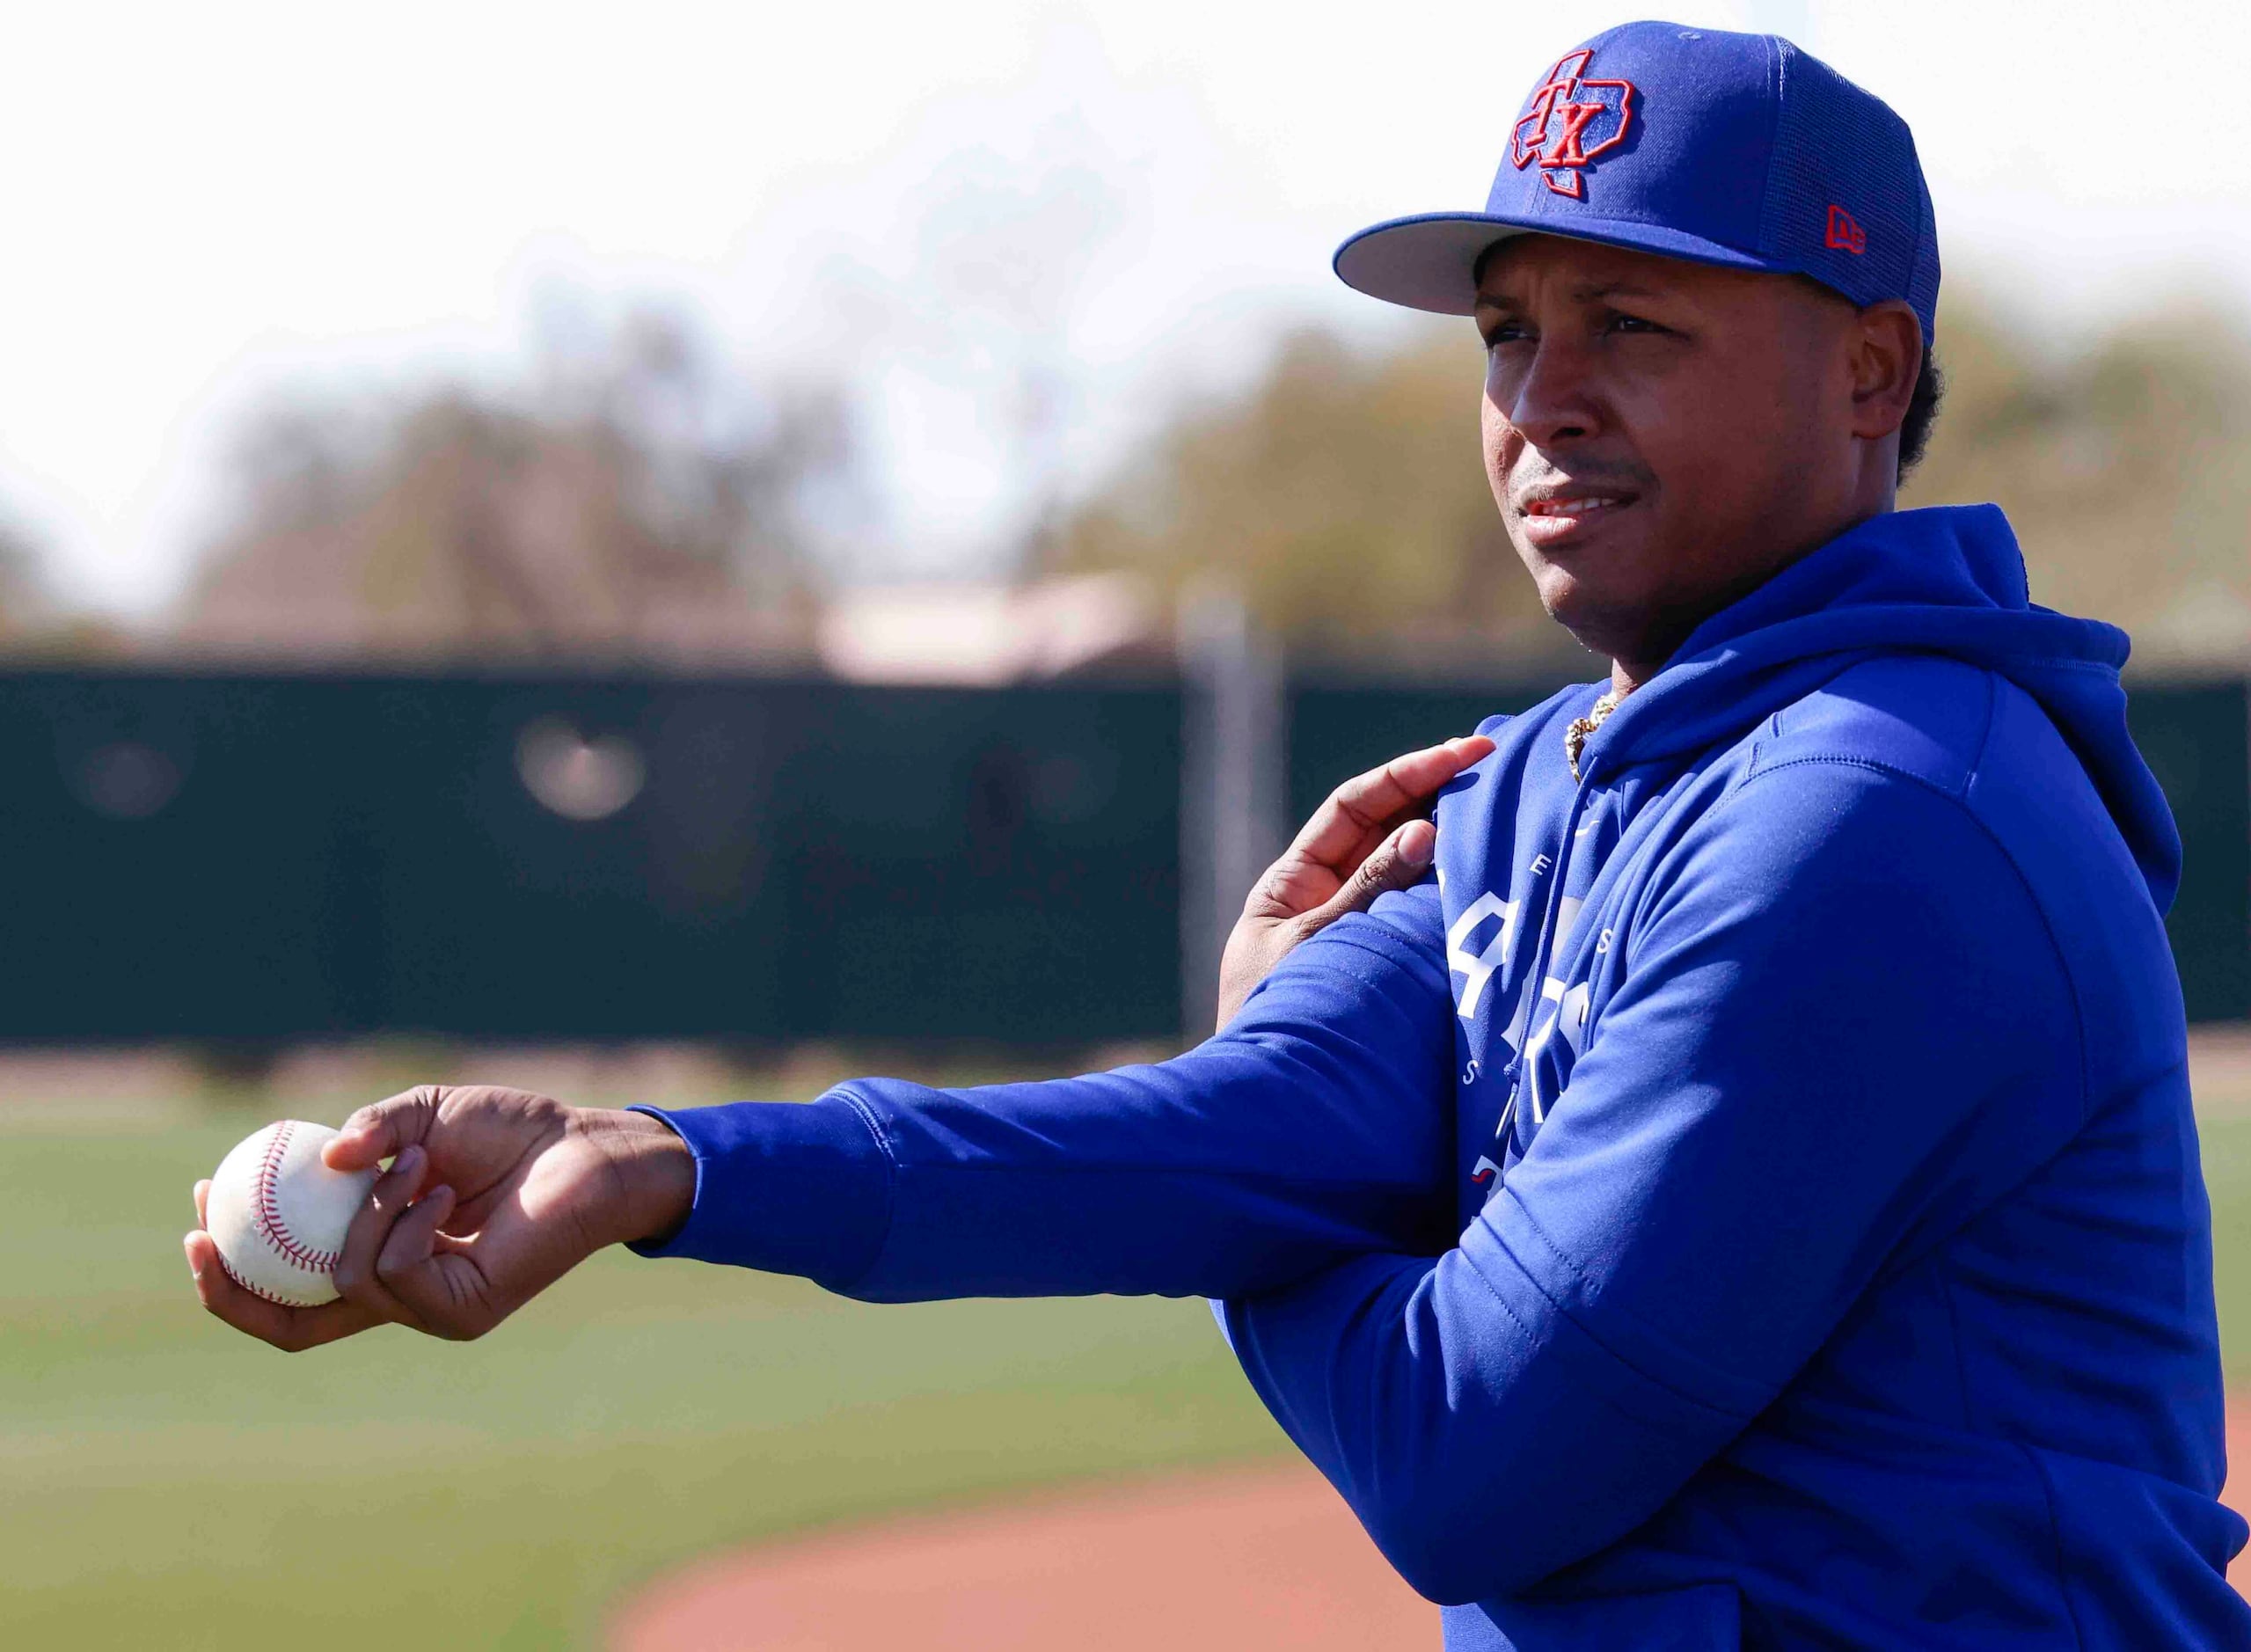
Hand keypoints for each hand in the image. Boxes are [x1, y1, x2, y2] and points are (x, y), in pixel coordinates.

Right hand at [183, 1085, 694, 1350]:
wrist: (584, 1146)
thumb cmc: (512, 1131)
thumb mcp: (423, 1116)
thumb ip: (367, 1133)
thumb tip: (320, 1165)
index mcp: (379, 1256)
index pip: (289, 1291)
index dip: (232, 1270)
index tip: (196, 1213)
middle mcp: (401, 1294)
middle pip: (290, 1327)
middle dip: (233, 1286)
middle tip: (204, 1229)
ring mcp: (431, 1309)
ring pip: (348, 1278)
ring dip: (369, 1208)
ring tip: (423, 1161)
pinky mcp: (463, 1311)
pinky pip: (397, 1273)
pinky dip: (405, 1221)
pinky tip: (444, 1193)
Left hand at [1215, 733, 1493, 1029]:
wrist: (1265, 1108)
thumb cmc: (1273, 1022)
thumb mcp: (1315, 945)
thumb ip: (1370, 891)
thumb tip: (1423, 831)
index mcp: (1292, 883)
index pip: (1355, 808)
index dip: (1408, 774)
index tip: (1466, 753)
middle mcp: (1326, 900)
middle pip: (1386, 831)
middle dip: (1437, 796)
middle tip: (1496, 769)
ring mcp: (1359, 934)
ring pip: (1410, 874)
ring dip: (1451, 845)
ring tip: (1503, 813)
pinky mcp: (1388, 971)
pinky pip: (1421, 920)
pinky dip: (1451, 898)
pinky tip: (1489, 880)